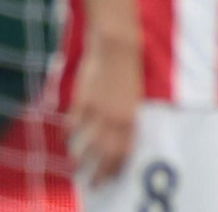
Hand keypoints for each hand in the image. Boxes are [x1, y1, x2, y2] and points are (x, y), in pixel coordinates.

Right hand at [67, 34, 141, 185]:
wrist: (117, 48)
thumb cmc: (130, 70)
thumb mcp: (135, 97)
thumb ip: (127, 117)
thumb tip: (122, 135)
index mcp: (131, 117)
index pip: (124, 150)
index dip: (118, 166)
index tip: (114, 176)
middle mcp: (114, 119)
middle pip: (105, 154)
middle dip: (100, 172)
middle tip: (95, 183)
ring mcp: (96, 112)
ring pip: (86, 145)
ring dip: (80, 160)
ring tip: (77, 168)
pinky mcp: (82, 102)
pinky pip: (72, 126)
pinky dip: (69, 137)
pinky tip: (68, 142)